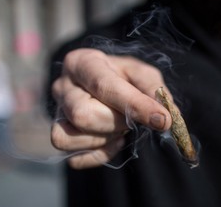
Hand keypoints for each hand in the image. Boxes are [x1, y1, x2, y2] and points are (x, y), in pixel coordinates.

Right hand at [51, 48, 171, 168]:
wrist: (97, 82)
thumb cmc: (120, 76)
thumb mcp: (139, 72)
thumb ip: (151, 88)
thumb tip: (163, 117)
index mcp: (82, 63)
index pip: (102, 85)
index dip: (133, 104)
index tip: (162, 119)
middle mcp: (62, 86)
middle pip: (83, 115)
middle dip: (115, 123)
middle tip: (130, 118)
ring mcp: (57, 112)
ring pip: (71, 138)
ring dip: (105, 138)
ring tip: (118, 125)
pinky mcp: (59, 134)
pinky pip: (74, 158)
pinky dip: (98, 155)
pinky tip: (111, 140)